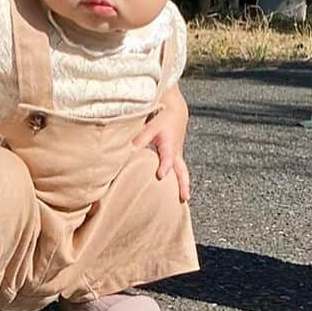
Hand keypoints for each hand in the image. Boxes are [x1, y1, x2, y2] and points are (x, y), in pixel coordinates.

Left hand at [133, 86, 190, 202]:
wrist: (176, 111)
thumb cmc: (162, 118)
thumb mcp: (151, 126)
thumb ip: (141, 139)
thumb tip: (128, 151)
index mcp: (169, 144)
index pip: (167, 157)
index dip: (164, 166)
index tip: (161, 175)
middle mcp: (175, 152)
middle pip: (181, 170)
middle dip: (182, 184)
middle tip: (184, 197)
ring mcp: (177, 155)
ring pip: (183, 172)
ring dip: (183, 185)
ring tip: (183, 199)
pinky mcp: (176, 157)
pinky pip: (180, 171)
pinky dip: (179, 181)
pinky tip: (173, 192)